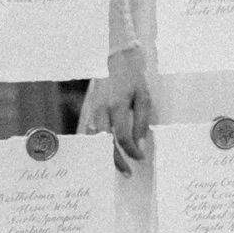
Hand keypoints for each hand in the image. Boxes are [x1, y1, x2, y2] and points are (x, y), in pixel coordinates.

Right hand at [79, 46, 153, 174]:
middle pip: (106, 143)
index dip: (132, 151)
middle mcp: (102, 110)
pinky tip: (105, 154)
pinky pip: (91, 133)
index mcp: (117, 106)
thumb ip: (142, 120)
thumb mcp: (143, 96)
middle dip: (117, 160)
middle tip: (128, 173)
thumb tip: (140, 142)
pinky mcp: (90, 110)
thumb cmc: (132, 78)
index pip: (122, 137)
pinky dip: (97, 146)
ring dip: (105, 156)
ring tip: (117, 166)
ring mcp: (93, 110)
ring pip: (95, 140)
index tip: (141, 158)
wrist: (114, 59)